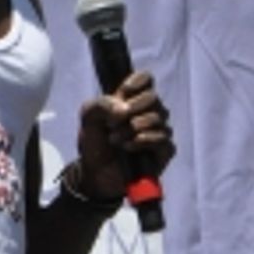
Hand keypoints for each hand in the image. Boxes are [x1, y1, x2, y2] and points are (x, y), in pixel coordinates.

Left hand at [76, 69, 175, 199]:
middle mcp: (149, 112)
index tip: (122, 93)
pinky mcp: (164, 151)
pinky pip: (163, 139)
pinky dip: (143, 141)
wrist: (95, 174)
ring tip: (115, 140)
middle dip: (131, 109)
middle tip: (112, 124)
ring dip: (132, 128)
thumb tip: (123, 108)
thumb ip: (101, 104)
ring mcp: (159, 131)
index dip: (136, 82)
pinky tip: (128, 147)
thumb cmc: (95, 144)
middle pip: (153, 97)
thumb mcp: (89, 118)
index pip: (146, 79)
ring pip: (158, 118)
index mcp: (132, 99)